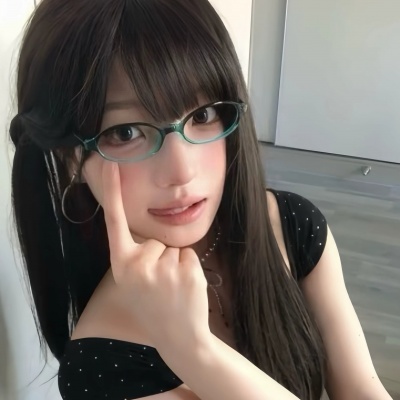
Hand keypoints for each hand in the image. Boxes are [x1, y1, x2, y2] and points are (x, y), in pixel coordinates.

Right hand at [101, 161, 210, 349]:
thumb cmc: (155, 306)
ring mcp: (162, 268)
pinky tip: (184, 288)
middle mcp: (137, 264)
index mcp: (121, 265)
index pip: (114, 221)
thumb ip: (135, 255)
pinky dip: (189, 267)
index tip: (109, 163)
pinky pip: (188, 254)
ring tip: (171, 289)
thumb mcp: (133, 281)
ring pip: (173, 246)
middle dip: (161, 256)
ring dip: (175, 263)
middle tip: (160, 285)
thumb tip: (149, 235)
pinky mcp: (185, 270)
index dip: (112, 191)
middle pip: (155, 239)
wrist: (178, 337)